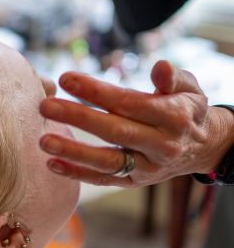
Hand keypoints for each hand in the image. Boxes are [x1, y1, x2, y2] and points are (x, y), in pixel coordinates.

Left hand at [39, 60, 233, 186]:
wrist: (203, 147)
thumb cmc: (186, 109)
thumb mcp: (189, 88)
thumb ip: (173, 77)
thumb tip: (160, 65)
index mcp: (172, 117)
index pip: (128, 103)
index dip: (96, 91)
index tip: (65, 79)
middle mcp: (161, 145)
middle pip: (114, 131)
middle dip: (78, 118)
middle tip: (45, 106)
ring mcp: (147, 167)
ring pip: (106, 161)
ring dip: (73, 152)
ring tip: (43, 141)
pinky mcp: (134, 181)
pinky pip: (103, 179)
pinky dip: (77, 174)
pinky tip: (52, 164)